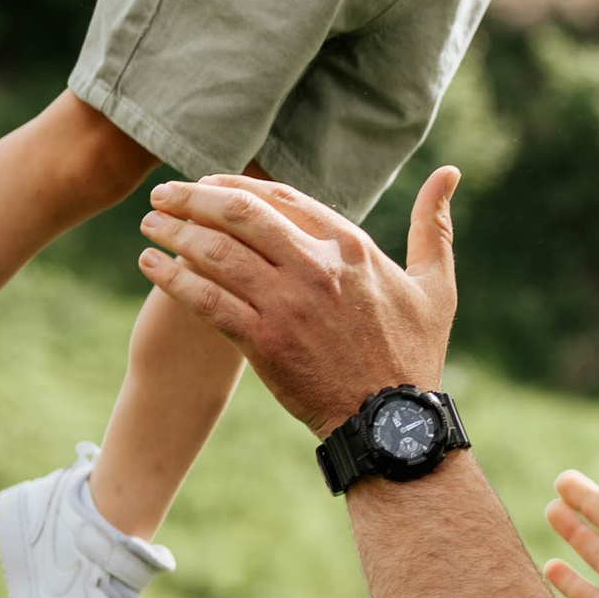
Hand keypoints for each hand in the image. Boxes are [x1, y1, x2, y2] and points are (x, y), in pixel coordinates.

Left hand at [140, 168, 458, 435]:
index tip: (208, 184)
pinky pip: (205, 299)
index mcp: (350, 246)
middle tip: (163, 195)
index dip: (236, 185)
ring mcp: (287, 304)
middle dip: (192, 198)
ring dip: (174, 233)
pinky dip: (172, 278)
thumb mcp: (436, 285)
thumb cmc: (415, 356)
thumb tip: (449, 173)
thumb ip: (434, 226)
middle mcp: (315, 267)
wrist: (390, 424)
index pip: (279, 197)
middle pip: (238, 213)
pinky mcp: (263, 342)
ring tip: (149, 227)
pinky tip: (150, 267)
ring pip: (215, 252)